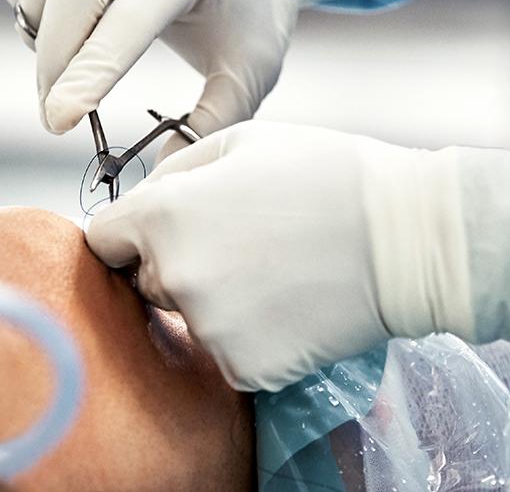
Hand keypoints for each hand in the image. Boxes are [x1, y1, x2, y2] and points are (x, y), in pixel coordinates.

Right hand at [0, 0, 392, 150]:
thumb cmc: (250, 9)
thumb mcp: (253, 68)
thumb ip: (215, 121)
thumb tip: (163, 166)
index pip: (125, 20)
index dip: (88, 74)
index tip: (59, 122)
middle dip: (56, 63)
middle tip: (56, 118)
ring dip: (38, 32)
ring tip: (66, 74)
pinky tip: (51, 27)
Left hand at [85, 121, 509, 391]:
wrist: (406, 238)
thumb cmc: (328, 175)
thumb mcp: (244, 142)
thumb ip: (175, 173)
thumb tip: (140, 203)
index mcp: (164, 214)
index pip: (103, 240)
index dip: (132, 235)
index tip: (166, 233)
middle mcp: (174, 274)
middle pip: (146, 282)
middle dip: (178, 266)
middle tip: (244, 246)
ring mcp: (208, 326)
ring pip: (188, 319)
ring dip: (216, 303)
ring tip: (276, 273)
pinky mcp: (243, 366)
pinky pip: (227, 354)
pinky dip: (252, 338)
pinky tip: (292, 306)